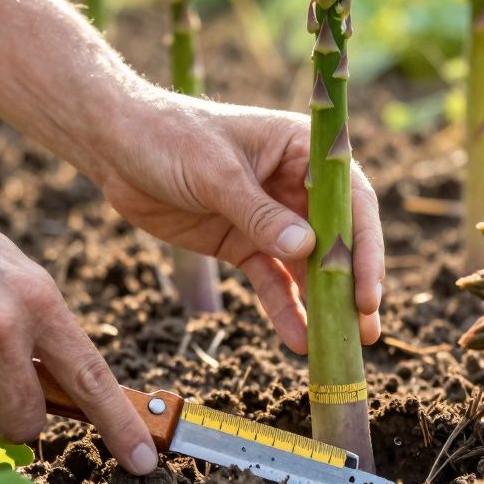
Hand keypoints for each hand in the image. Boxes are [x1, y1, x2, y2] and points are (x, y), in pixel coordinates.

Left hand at [98, 94, 383, 352]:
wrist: (117, 147)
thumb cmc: (170, 137)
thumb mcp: (216, 172)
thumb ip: (259, 213)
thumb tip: (306, 250)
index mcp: (303, 150)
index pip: (350, 201)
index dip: (364, 247)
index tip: (366, 291)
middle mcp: (296, 185)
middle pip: (336, 240)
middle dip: (351, 285)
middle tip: (366, 330)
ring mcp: (270, 218)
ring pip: (307, 268)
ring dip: (323, 305)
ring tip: (340, 346)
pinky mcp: (244, 244)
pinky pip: (271, 281)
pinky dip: (284, 310)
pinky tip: (297, 340)